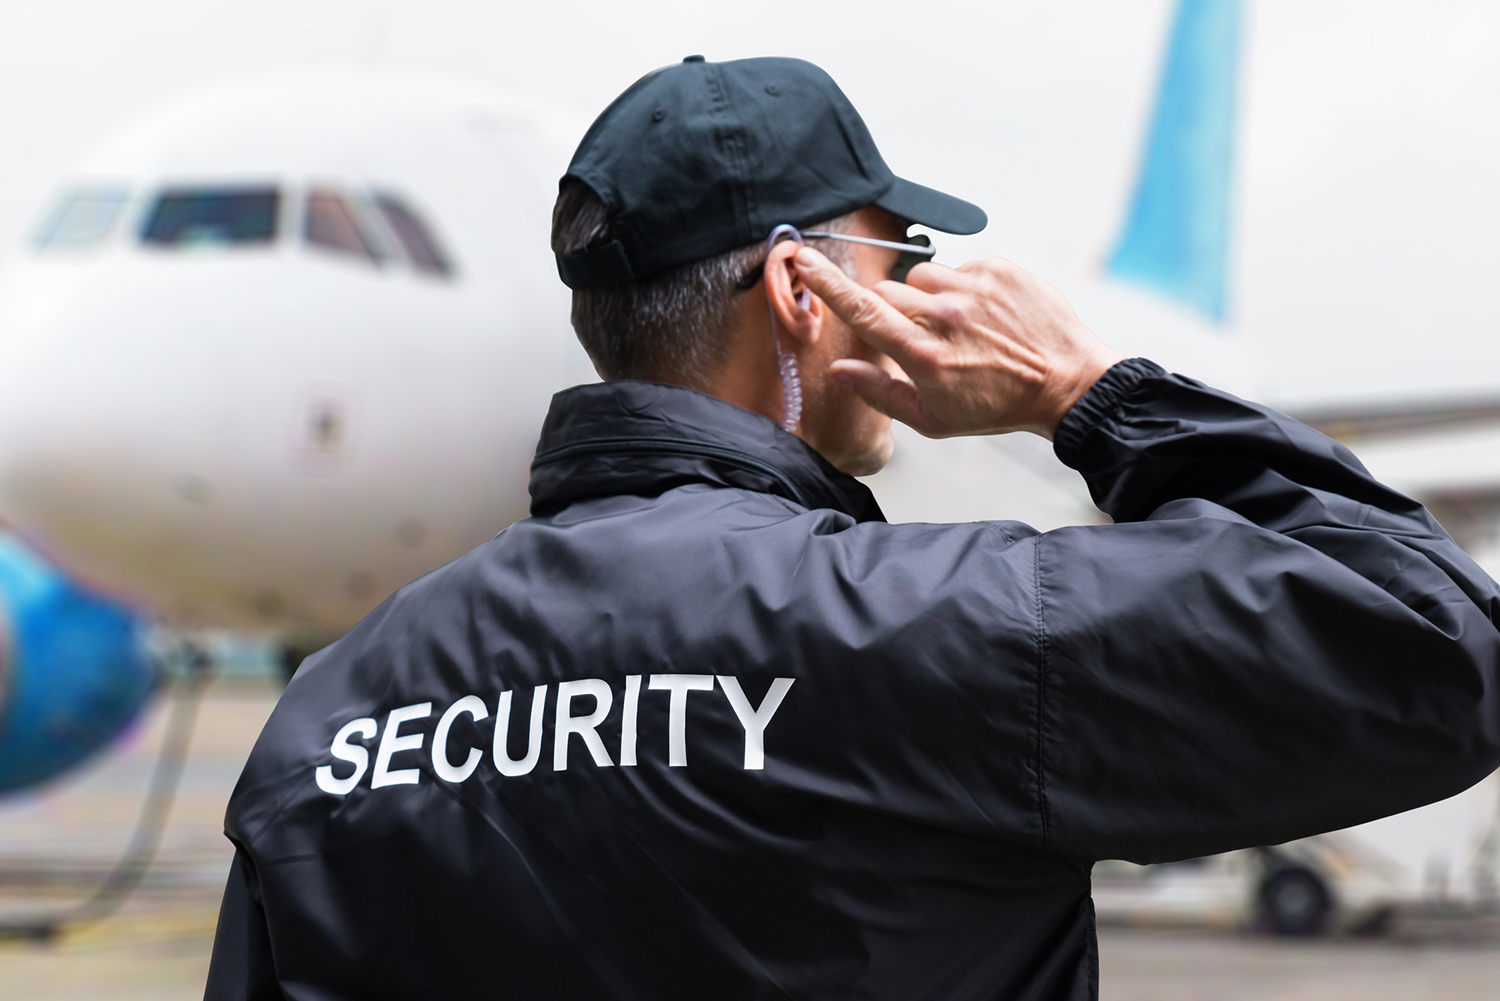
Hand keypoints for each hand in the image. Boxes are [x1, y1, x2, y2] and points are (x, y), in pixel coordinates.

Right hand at [795, 249, 1123, 439]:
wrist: (1065, 384)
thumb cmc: (997, 406)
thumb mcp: (932, 419)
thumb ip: (879, 392)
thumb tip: (840, 371)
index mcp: (923, 355)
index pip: (862, 310)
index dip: (827, 284)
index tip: (803, 258)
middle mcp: (946, 316)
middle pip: (887, 293)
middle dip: (893, 312)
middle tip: (921, 337)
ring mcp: (974, 288)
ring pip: (921, 277)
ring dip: (928, 297)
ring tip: (957, 326)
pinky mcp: (999, 269)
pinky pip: (959, 267)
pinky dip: (963, 288)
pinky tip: (984, 315)